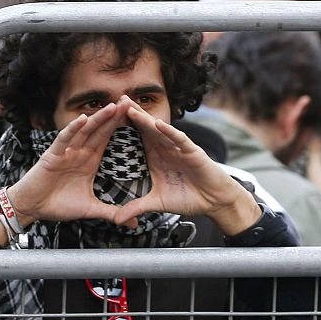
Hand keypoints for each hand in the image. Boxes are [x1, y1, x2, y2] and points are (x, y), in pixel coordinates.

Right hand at [5, 99, 134, 226]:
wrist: (32, 208)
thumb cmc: (58, 205)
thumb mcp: (90, 209)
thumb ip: (112, 213)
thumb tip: (133, 224)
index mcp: (89, 160)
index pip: (108, 139)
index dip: (121, 128)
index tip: (137, 118)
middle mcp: (79, 152)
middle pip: (100, 130)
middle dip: (115, 116)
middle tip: (131, 102)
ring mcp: (66, 151)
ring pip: (85, 131)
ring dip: (98, 118)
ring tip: (114, 106)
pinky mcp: (52, 155)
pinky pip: (64, 139)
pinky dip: (73, 129)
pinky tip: (83, 119)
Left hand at [112, 97, 260, 235]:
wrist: (214, 201)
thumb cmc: (189, 198)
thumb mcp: (158, 203)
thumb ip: (137, 207)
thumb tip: (118, 219)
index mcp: (156, 157)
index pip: (137, 138)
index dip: (123, 128)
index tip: (106, 118)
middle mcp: (166, 149)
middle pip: (146, 128)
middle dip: (132, 114)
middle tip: (116, 100)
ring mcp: (179, 148)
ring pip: (159, 130)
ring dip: (145, 118)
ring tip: (130, 107)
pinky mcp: (193, 152)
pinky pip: (180, 139)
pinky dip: (170, 132)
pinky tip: (159, 124)